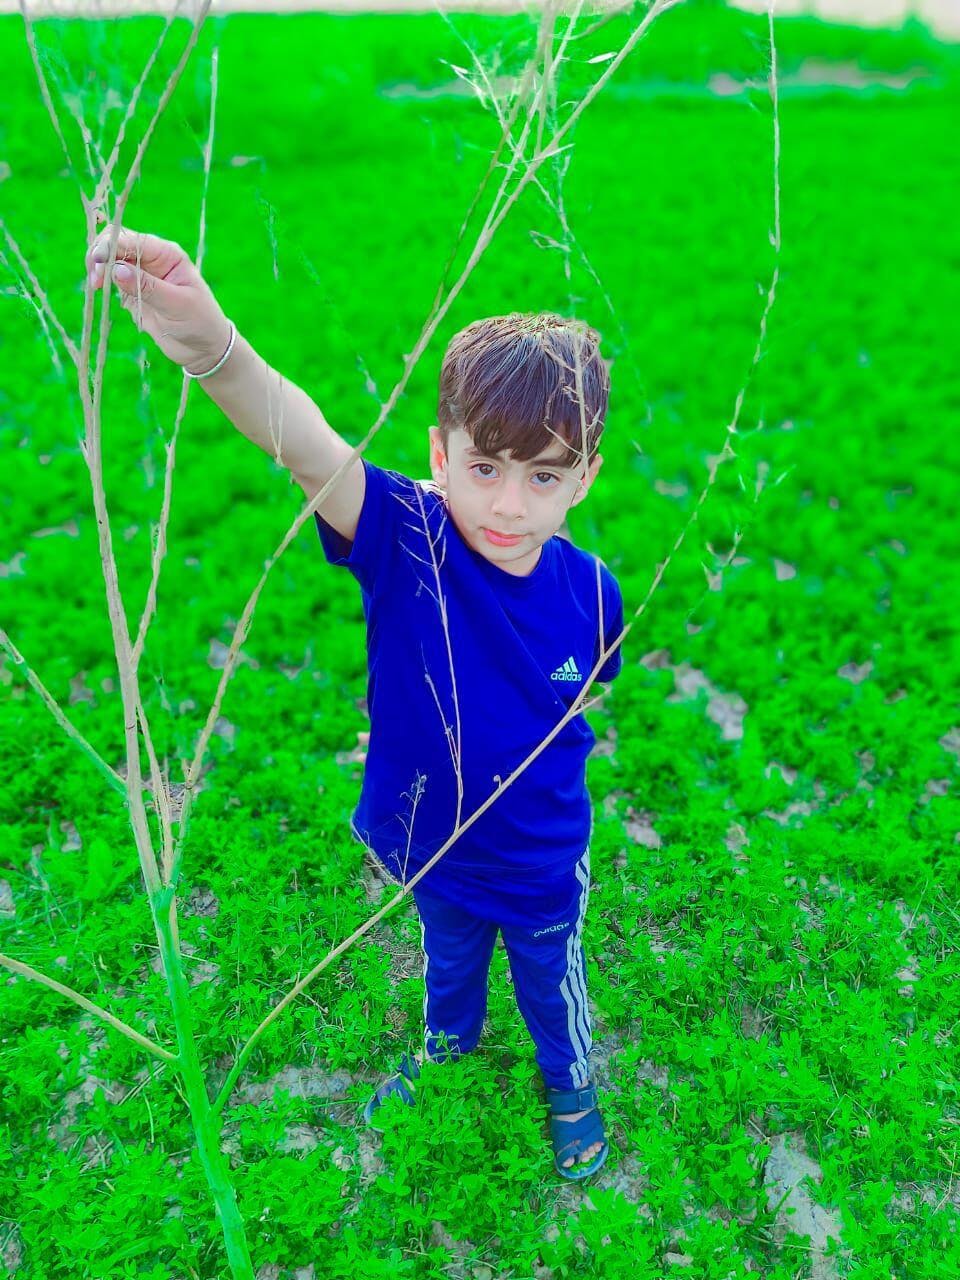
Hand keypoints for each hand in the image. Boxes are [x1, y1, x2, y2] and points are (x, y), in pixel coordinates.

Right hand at [85, 224, 232, 374]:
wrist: (203, 348)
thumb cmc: (199, 322)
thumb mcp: (177, 304)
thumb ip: (147, 286)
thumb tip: (115, 269)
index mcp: (167, 254)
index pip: (132, 240)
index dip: (110, 246)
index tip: (98, 262)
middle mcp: (151, 259)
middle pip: (115, 245)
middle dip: (100, 257)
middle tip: (95, 280)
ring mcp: (140, 275)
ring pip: (109, 261)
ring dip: (97, 270)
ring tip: (95, 287)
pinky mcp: (132, 292)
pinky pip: (110, 280)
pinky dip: (100, 283)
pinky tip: (98, 292)